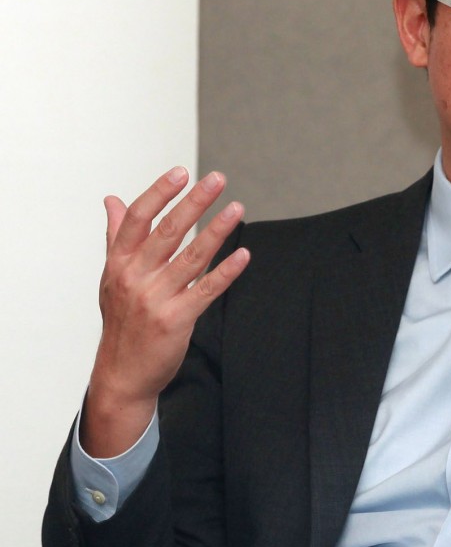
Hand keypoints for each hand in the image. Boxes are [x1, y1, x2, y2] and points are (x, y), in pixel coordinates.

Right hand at [83, 167, 249, 456]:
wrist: (121, 374)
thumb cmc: (121, 320)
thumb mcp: (112, 276)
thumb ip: (116, 236)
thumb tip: (111, 200)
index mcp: (118, 263)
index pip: (138, 219)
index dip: (160, 193)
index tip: (181, 173)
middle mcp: (135, 277)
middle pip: (168, 231)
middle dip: (194, 202)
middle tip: (217, 179)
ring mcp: (156, 299)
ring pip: (191, 257)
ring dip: (217, 230)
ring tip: (237, 208)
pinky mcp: (177, 320)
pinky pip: (206, 290)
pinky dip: (227, 271)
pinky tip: (243, 254)